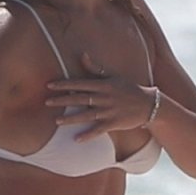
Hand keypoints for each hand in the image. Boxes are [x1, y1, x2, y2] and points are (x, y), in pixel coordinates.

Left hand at [45, 53, 159, 141]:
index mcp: (104, 85)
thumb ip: (95, 69)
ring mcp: (109, 111)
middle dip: (63, 100)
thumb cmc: (128, 89)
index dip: (64, 84)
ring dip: (71, 119)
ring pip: (87, 115)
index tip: (50, 85)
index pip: (80, 83)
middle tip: (47, 102)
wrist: (149, 104)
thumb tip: (82, 55)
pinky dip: (88, 135)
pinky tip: (76, 139)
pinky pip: (98, 130)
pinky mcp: (114, 124)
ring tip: (56, 121)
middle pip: (81, 99)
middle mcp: (105, 98)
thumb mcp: (113, 77)